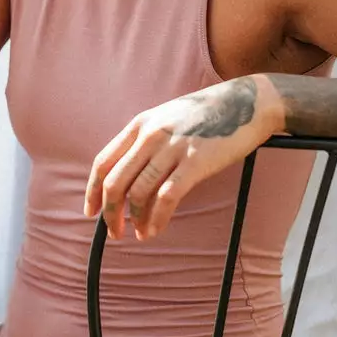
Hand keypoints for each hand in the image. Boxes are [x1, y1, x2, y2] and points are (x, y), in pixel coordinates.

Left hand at [83, 75, 282, 240]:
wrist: (245, 102)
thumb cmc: (207, 115)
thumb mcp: (167, 119)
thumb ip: (146, 142)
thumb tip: (131, 180)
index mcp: (140, 124)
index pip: (103, 162)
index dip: (92, 190)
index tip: (91, 211)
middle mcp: (150, 135)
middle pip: (115, 182)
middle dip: (110, 213)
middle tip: (115, 232)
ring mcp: (172, 148)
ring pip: (138, 193)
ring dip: (134, 220)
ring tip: (140, 233)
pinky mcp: (194, 163)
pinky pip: (166, 199)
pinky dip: (156, 219)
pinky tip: (156, 230)